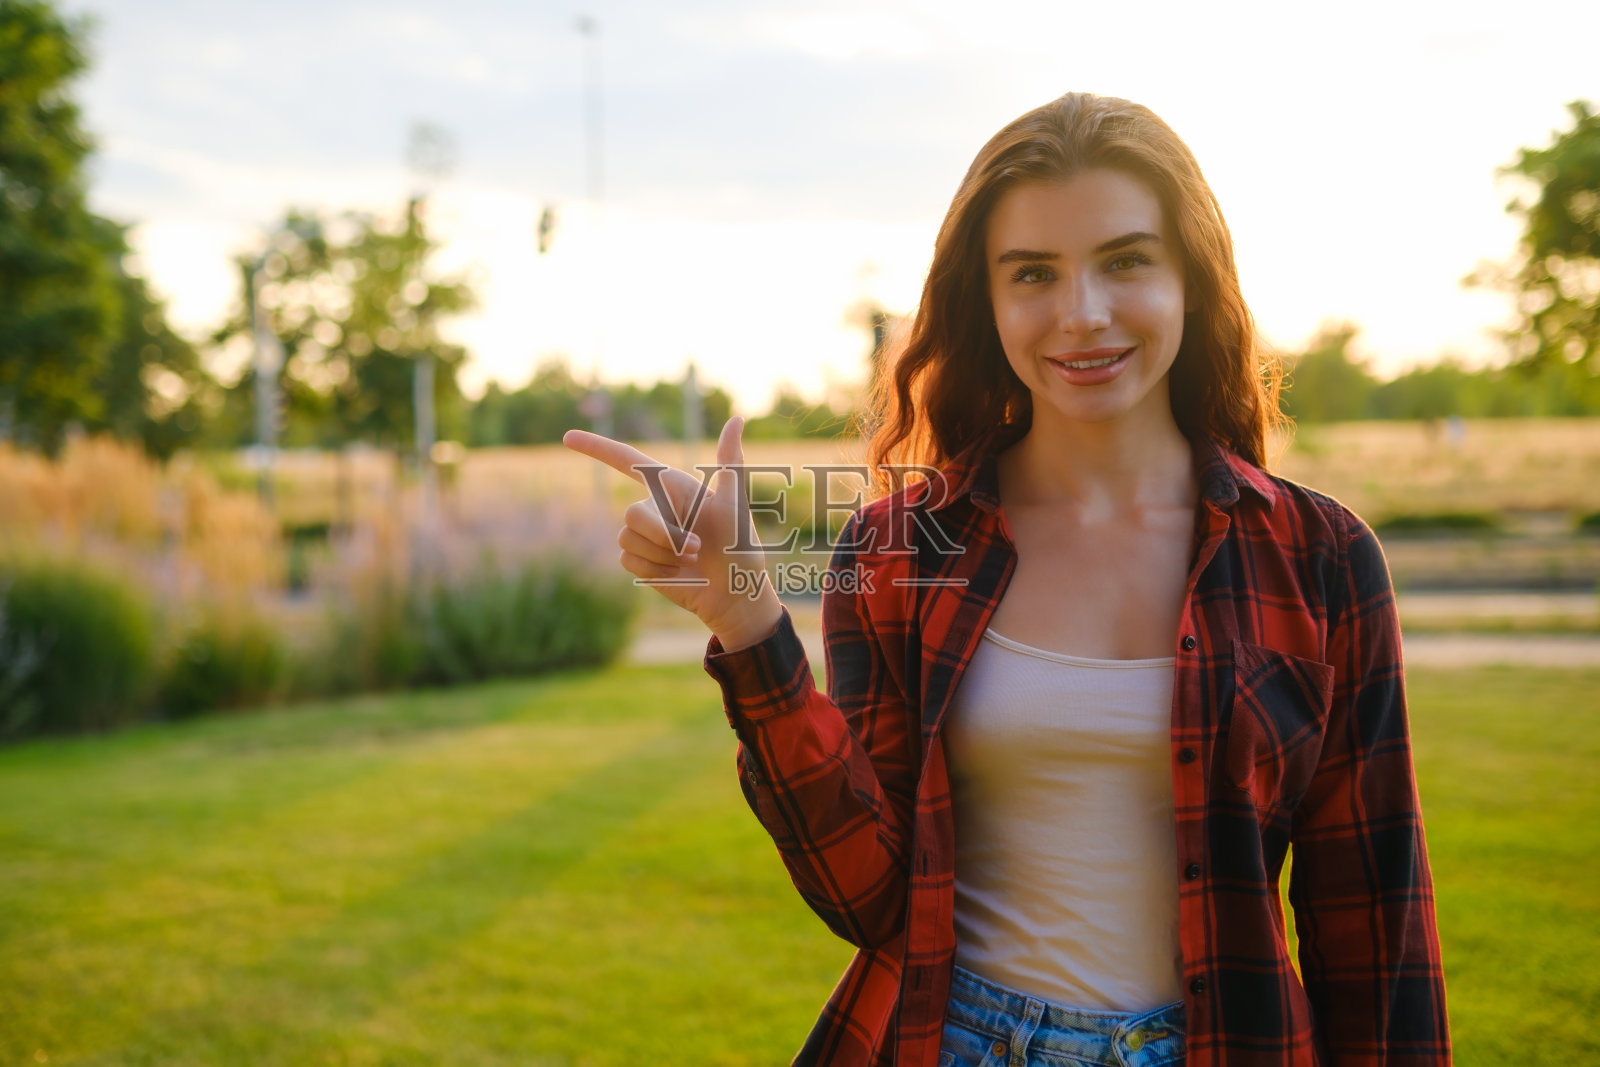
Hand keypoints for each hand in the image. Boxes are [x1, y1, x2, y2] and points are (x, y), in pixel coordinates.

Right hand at [563, 416, 782, 650]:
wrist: (734, 591)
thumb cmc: (740, 544)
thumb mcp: (734, 502)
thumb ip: (730, 461)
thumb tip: (737, 418)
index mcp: (671, 486)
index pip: (626, 460)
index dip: (596, 447)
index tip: (567, 437)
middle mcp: (654, 506)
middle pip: (632, 514)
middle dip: (665, 535)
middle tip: (697, 547)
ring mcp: (644, 534)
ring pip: (627, 537)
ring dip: (664, 553)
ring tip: (691, 559)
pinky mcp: (638, 559)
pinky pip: (628, 559)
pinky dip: (656, 569)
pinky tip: (677, 573)